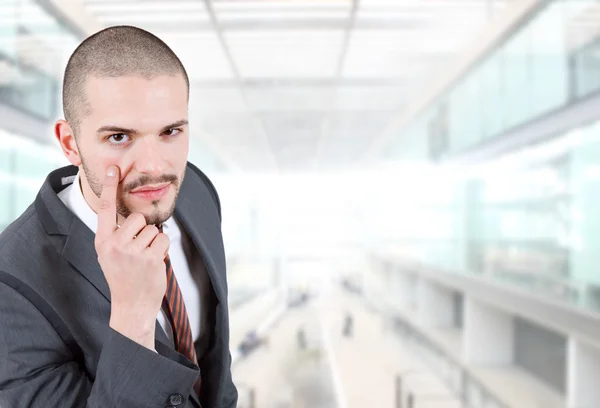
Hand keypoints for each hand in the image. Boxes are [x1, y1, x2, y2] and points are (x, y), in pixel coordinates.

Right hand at [94, 165, 169, 349]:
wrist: (131, 305)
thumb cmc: (124, 277)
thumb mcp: (110, 255)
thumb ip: (117, 235)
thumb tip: (135, 217)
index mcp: (103, 241)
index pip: (106, 209)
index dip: (111, 187)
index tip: (113, 168)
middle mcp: (115, 244)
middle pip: (138, 218)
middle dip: (143, 231)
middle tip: (138, 250)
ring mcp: (132, 252)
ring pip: (153, 229)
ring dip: (154, 242)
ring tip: (144, 259)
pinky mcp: (149, 258)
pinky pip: (163, 240)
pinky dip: (163, 249)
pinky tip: (153, 263)